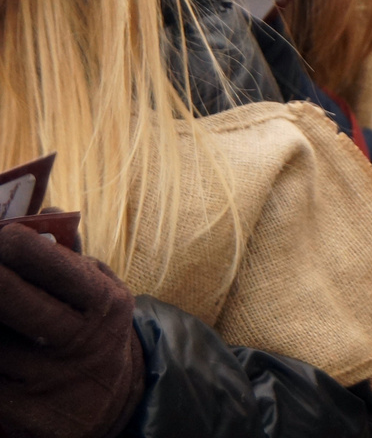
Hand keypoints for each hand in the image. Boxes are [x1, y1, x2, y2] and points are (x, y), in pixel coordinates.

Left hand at [0, 224, 145, 437]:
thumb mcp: (98, 291)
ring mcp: (47, 380)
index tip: (3, 235)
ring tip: (3, 314)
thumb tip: (45, 210)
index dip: (23, 248)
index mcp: (103, 305)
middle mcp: (78, 342)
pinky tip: (0, 345)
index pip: (60, 269)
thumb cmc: (92, 329)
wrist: (109, 402)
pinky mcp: (20, 412)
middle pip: (18, 303)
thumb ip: (70, 255)